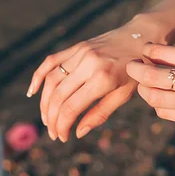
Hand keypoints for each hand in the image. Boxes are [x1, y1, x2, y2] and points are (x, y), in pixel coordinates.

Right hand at [28, 28, 149, 141]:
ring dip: (45, 103)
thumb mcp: (124, 95)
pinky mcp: (76, 47)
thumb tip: (78, 132)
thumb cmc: (136, 72)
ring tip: (47, 119)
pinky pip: (51, 61)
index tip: (62, 138)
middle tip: (53, 133)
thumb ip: (100, 113)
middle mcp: (89, 64)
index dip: (63, 125)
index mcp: (103, 79)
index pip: (72, 107)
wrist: (141, 37)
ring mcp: (80, 53)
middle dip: (52, 118)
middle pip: (59, 95)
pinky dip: (39, 76)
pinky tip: (33, 92)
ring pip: (52, 80)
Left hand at [126, 44, 174, 133]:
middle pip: (152, 76)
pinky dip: (157, 104)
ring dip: (144, 88)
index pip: (164, 53)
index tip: (144, 49)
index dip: (148, 50)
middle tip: (131, 66)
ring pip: (154, 98)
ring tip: (143, 82)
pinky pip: (165, 113)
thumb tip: (159, 55)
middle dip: (136, 69)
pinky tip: (160, 96)